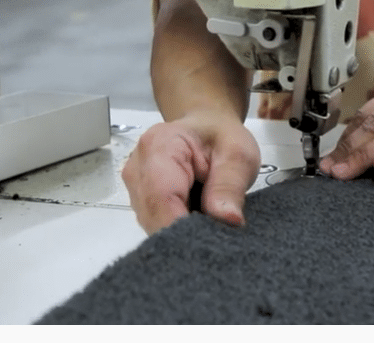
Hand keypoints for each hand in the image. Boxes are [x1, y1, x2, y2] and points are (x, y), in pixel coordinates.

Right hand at [122, 113, 259, 233]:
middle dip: (185, 235)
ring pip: (154, 225)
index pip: (161, 198)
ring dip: (182, 234)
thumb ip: (230, 186)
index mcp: (159, 147)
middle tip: (217, 242)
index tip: (209, 245)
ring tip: (211, 229)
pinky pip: (157, 225)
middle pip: (154, 216)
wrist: (206, 128)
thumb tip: (227, 220)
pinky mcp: (141, 202)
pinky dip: (178, 230)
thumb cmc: (220, 136)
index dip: (182, 227)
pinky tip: (198, 226)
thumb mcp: (238, 155)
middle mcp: (137, 168)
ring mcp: (135, 187)